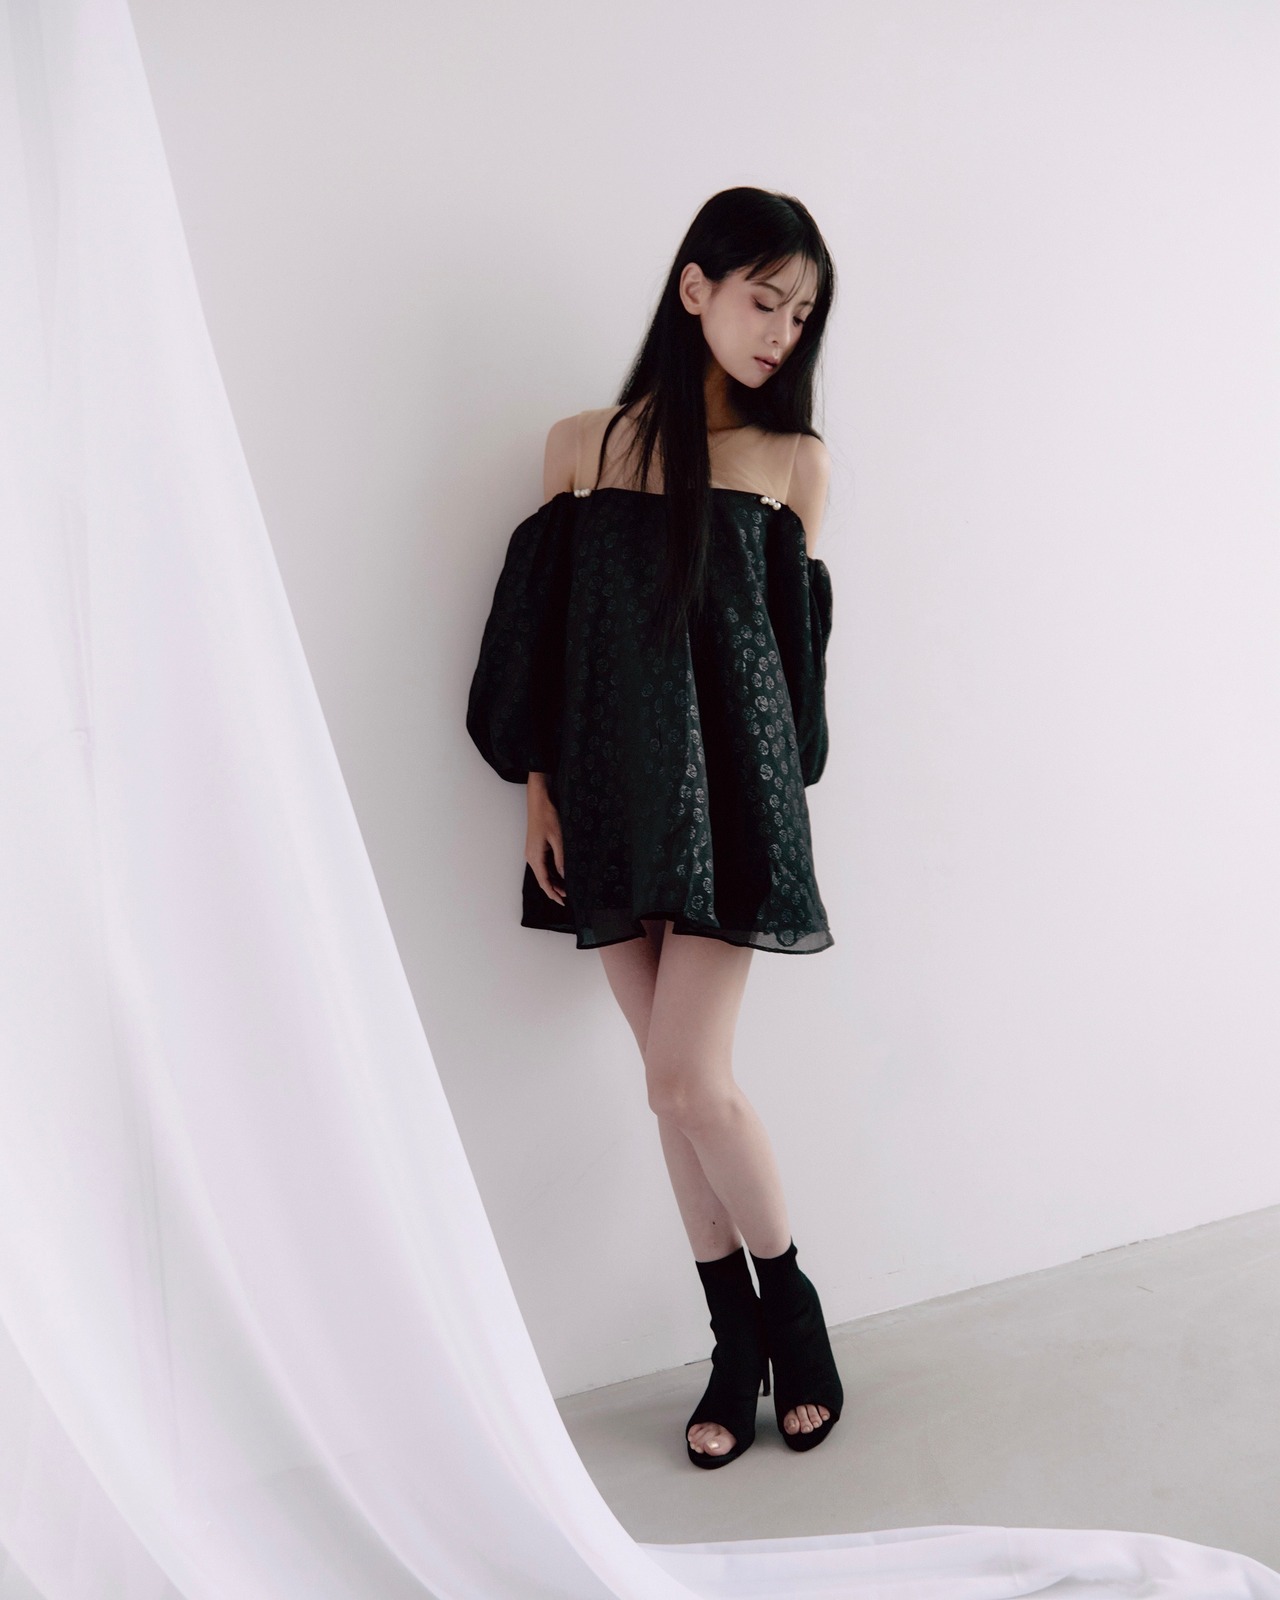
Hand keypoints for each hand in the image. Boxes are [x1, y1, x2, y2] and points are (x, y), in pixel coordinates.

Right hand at [526, 787, 566, 905]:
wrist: (538, 802)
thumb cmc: (547, 817)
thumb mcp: (558, 839)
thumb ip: (561, 859)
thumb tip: (564, 875)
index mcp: (535, 856)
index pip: (544, 881)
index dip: (553, 893)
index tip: (562, 901)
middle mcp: (531, 857)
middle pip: (542, 879)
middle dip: (554, 890)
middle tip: (567, 897)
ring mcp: (532, 853)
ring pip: (542, 873)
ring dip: (553, 881)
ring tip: (566, 888)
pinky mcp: (535, 849)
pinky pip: (542, 865)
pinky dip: (551, 873)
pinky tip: (560, 876)